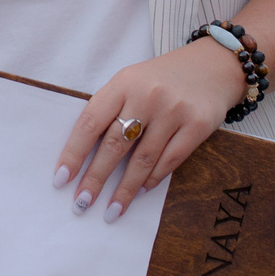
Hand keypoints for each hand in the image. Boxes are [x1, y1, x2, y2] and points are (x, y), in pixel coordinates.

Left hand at [55, 39, 241, 220]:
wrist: (213, 65)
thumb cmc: (161, 79)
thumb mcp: (131, 82)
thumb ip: (110, 109)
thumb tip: (84, 155)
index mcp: (123, 83)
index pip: (91, 122)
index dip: (74, 153)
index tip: (62, 179)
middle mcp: (147, 96)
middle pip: (114, 145)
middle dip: (95, 179)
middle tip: (81, 203)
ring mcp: (174, 111)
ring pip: (142, 159)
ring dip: (124, 189)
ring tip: (111, 210)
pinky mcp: (197, 125)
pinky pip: (170, 160)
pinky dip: (153, 179)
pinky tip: (141, 191)